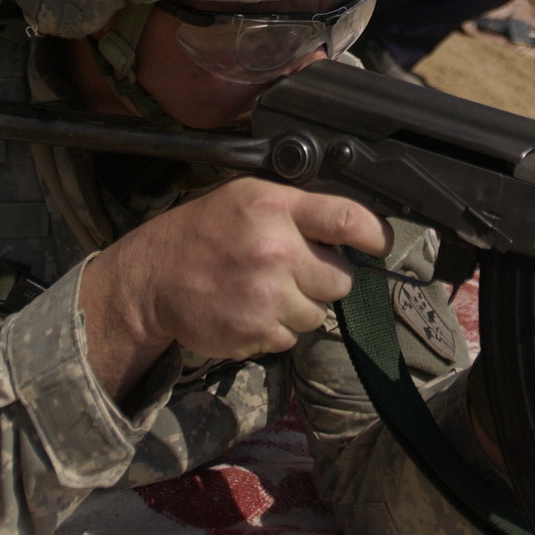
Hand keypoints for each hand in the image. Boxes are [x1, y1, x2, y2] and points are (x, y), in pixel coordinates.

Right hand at [80, 179, 392, 401]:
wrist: (152, 278)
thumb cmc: (203, 233)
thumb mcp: (246, 198)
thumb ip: (297, 209)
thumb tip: (350, 226)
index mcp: (274, 208)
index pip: (347, 218)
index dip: (374, 234)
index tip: (381, 243)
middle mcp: (276, 251)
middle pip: (341, 277)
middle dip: (327, 277)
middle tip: (296, 270)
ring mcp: (268, 295)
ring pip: (320, 313)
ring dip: (301, 306)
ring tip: (266, 289)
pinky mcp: (258, 331)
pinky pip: (292, 336)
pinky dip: (277, 328)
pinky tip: (251, 308)